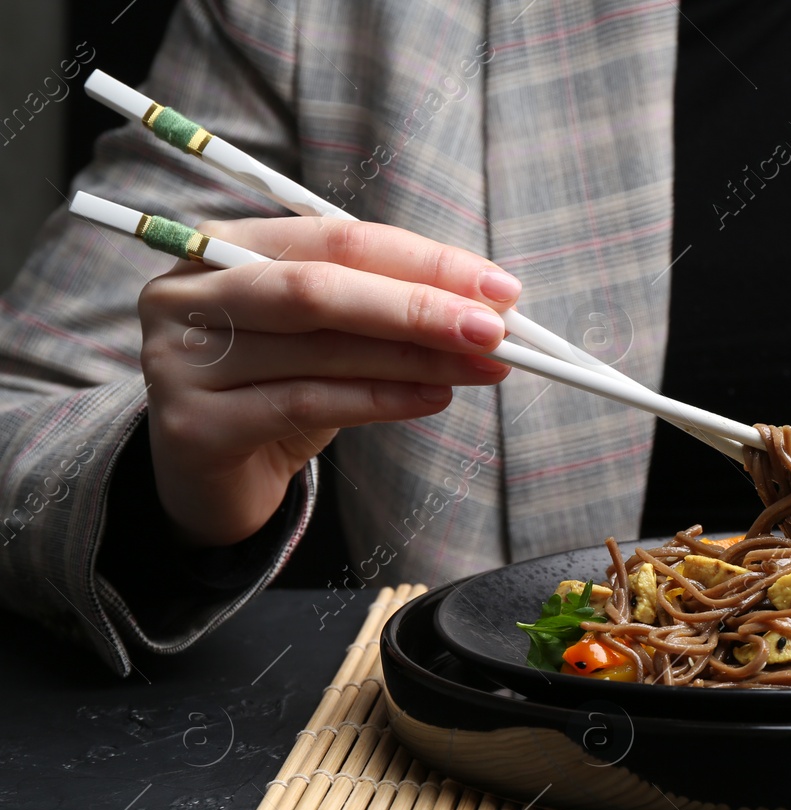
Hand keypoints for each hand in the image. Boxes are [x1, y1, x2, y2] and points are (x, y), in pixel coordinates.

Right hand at [138, 218, 517, 545]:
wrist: (210, 477)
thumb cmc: (277, 388)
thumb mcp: (328, 336)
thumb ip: (384, 308)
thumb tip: (485, 306)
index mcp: (224, 246)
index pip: (338, 240)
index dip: (424, 261)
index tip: (499, 288)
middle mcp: (190, 294)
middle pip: (321, 288)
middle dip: (420, 306)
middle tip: (495, 328)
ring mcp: (182, 359)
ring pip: (321, 348)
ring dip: (417, 358)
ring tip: (483, 367)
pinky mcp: (196, 425)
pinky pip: (308, 404)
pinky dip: (381, 400)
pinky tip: (434, 399)